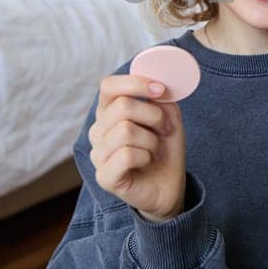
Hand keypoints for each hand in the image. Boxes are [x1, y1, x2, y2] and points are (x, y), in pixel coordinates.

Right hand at [87, 74, 186, 221]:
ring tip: (154, 149)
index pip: (108, 86)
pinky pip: (126, 155)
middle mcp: (98, 131)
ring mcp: (98, 154)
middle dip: (154, 116)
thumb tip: (156, 83)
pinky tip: (146, 162)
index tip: (161, 89)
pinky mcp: (104, 176)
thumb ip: (160, 98)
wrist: (169, 185)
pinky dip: (145, 156)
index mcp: (109, 112)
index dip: (136, 83)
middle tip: (164, 129)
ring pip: (125, 131)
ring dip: (151, 140)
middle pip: (122, 106)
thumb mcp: (168, 117)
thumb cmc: (164, 149)